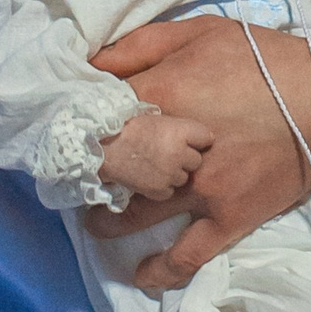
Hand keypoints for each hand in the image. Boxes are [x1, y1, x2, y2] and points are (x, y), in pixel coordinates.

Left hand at [83, 20, 310, 289]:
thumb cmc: (266, 59)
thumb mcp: (201, 31)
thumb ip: (139, 44)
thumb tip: (87, 62)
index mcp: (159, 96)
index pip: (92, 116)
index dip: (74, 125)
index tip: (66, 132)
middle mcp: (170, 149)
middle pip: (106, 169)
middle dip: (85, 174)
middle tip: (76, 176)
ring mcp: (198, 189)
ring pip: (134, 214)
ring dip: (107, 218)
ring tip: (97, 215)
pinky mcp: (227, 218)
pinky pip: (186, 256)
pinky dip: (159, 270)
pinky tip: (140, 273)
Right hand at [97, 113, 212, 201]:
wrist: (104, 147)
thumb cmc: (129, 129)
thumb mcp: (159, 119)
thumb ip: (180, 130)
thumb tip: (199, 139)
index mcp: (181, 131)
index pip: (207, 138)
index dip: (196, 140)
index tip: (188, 140)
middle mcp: (179, 154)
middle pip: (196, 160)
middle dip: (185, 158)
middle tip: (165, 152)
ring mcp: (170, 174)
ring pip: (183, 178)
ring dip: (173, 173)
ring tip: (154, 163)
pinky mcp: (159, 190)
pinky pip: (169, 191)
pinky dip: (161, 187)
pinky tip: (148, 175)